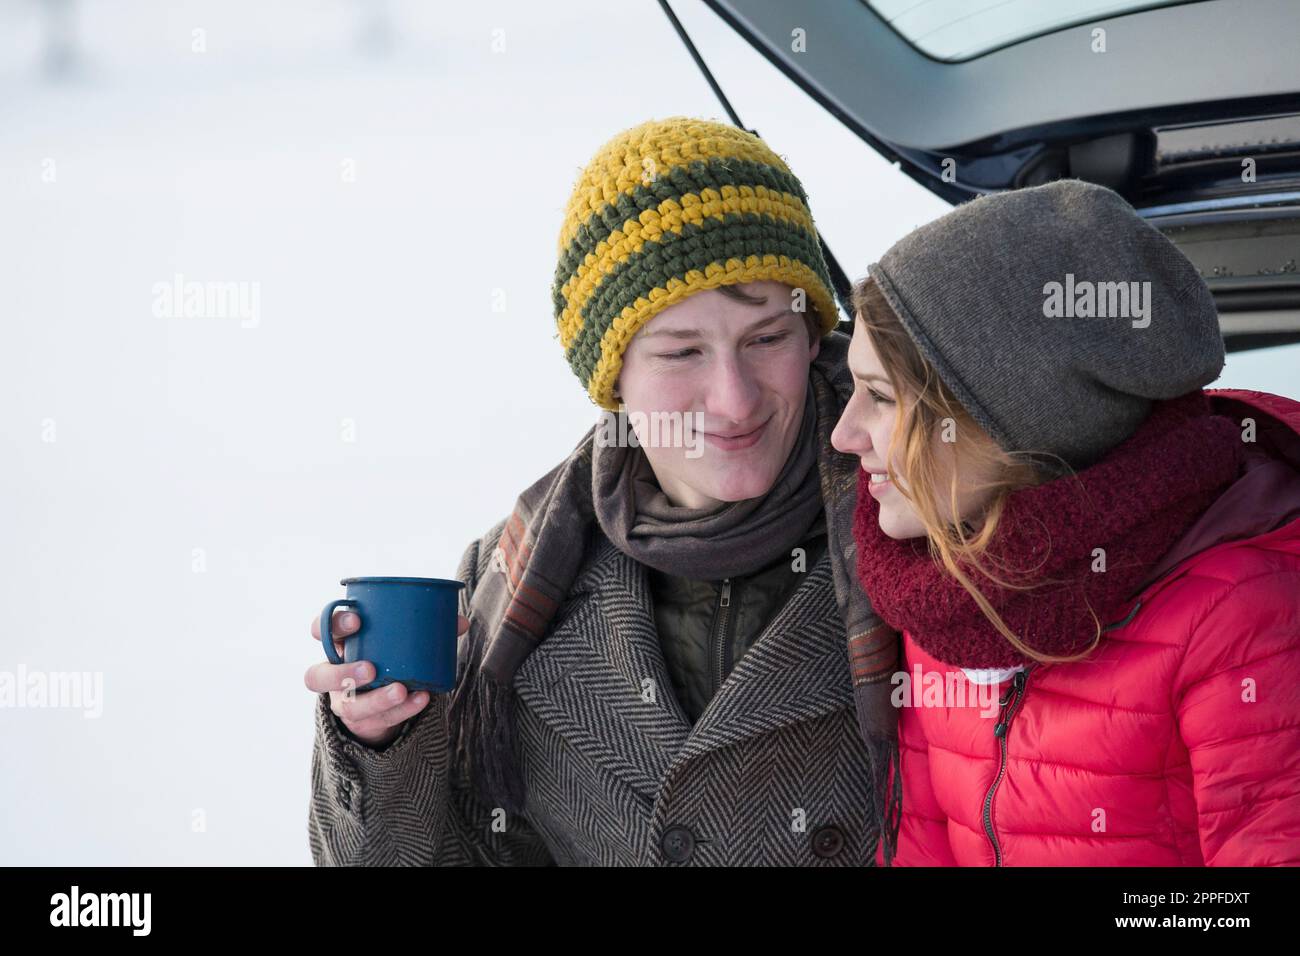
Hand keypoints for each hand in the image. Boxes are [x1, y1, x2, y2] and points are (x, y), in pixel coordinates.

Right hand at [304, 607, 469, 747]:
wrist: (384, 698)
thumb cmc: (388, 657)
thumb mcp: (398, 642)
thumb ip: (426, 629)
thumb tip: (461, 622)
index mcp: (339, 643)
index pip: (319, 629)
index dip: (330, 624)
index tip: (357, 620)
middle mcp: (333, 673)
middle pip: (316, 676)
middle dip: (341, 672)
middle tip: (370, 669)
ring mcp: (344, 700)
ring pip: (346, 705)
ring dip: (374, 698)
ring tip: (399, 690)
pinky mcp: (361, 721)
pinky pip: (378, 719)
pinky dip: (402, 710)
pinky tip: (421, 699)